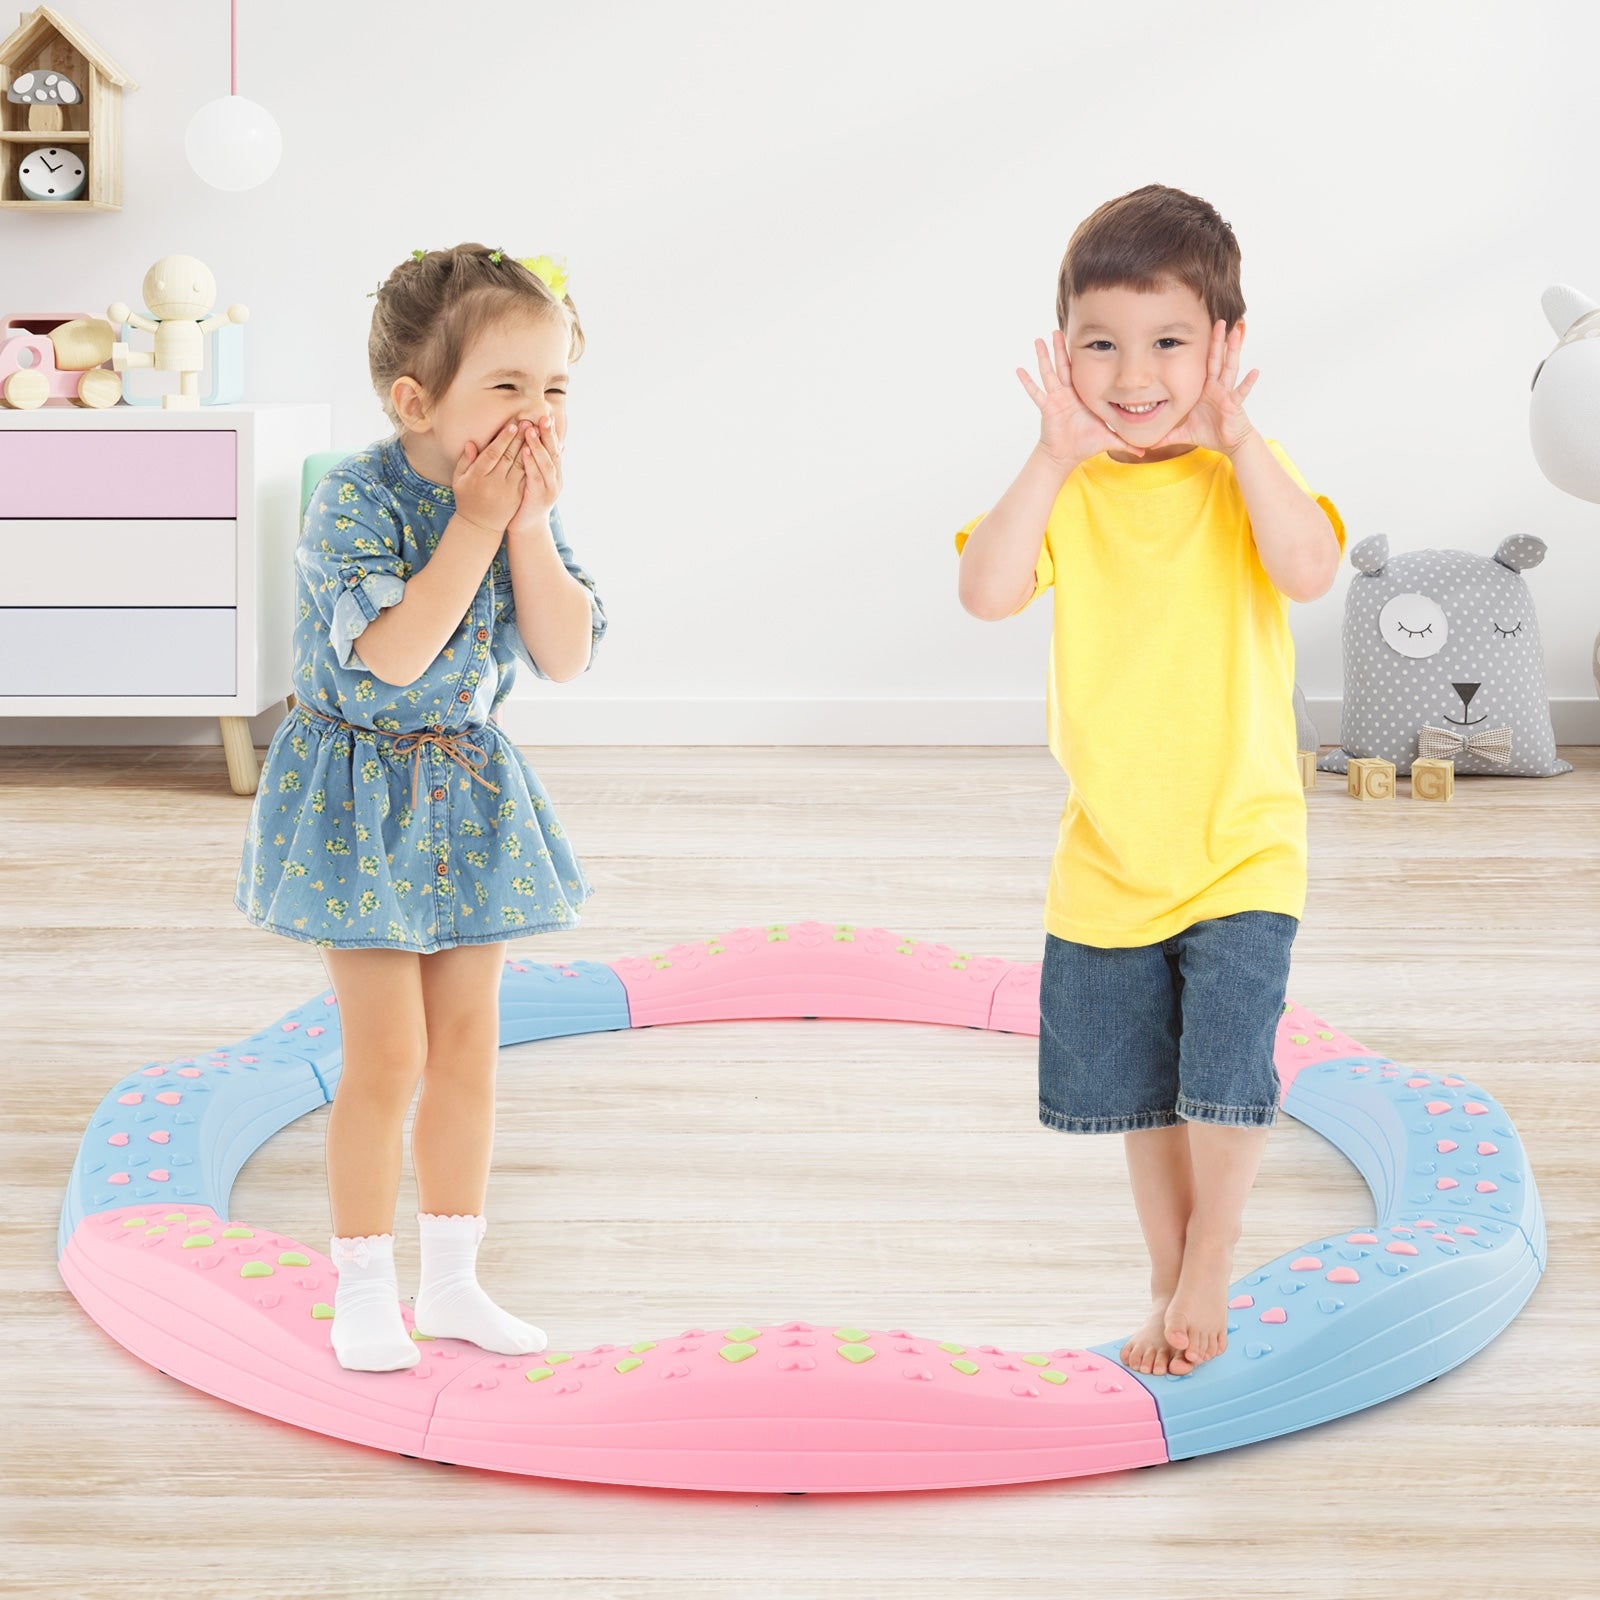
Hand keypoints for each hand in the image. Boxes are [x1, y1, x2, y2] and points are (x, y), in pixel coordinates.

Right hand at [452, 420, 529, 537]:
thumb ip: (465, 461)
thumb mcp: (460, 480)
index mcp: (477, 477)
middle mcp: (494, 484)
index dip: (504, 439)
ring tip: (535, 432)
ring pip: (521, 466)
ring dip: (529, 448)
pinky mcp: (518, 497)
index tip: (513, 425)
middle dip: (520, 439)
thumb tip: (471, 443)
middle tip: (528, 422)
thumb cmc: (467, 498)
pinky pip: (527, 477)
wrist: (480, 526)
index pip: (493, 454)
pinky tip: (538, 450)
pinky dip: (533, 463)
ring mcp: (508, 492)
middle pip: (509, 457)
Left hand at [507, 415, 562, 534]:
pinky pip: (536, 477)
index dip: (551, 432)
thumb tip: (531, 438)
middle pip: (554, 452)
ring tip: (531, 429)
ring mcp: (551, 488)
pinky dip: (531, 463)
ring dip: (539, 445)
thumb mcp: (529, 476)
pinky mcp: (541, 497)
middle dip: (549, 434)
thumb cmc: (524, 499)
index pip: (554, 447)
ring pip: (546, 463)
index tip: (547, 413)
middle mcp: (556, 478)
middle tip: (543, 416)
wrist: (525, 527)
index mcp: (554, 472)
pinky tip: (525, 451)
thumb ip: (532, 460)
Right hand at [1017, 328, 1137, 464]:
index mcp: (1082, 395)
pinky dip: (1027, 382)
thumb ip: (1126, 440)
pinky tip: (1019, 369)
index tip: (1083, 338)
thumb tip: (1145, 451)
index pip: (1082, 371)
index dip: (1081, 356)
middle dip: (1060, 348)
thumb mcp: (1109, 437)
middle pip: (1064, 366)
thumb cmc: (1084, 444)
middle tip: (1058, 329)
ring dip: (1044, 357)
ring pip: (1049, 373)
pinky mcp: (1047, 408)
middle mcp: (1068, 394)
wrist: (1066, 456)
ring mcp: (1056, 399)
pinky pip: (1036, 393)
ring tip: (1038, 340)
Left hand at [1150, 320, 1258, 455]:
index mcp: (1205, 389)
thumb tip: (1148, 443)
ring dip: (1233, 351)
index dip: (1204, 348)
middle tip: (1219, 321)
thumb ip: (1167, 434)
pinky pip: (1241, 393)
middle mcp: (1217, 387)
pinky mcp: (1234, 405)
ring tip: (1237, 333)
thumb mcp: (1184, 432)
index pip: (1204, 365)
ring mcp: (1227, 394)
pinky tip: (1255, 371)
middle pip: (1217, 360)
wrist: (1229, 444)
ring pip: (1230, 369)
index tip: (1201, 330)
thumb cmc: (1210, 433)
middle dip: (1218, 341)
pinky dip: (1248, 383)